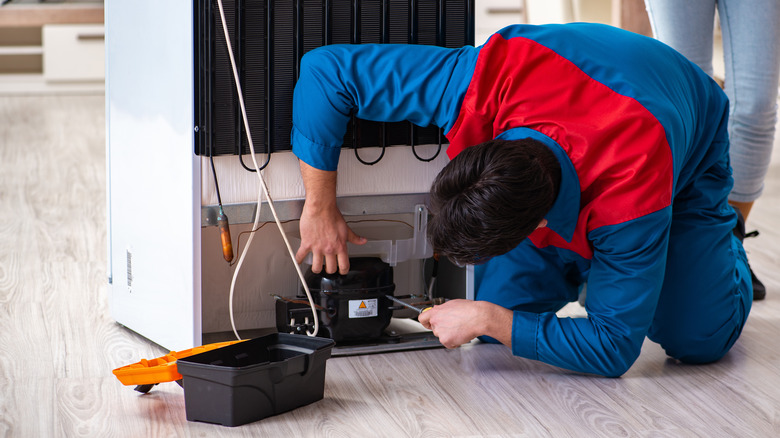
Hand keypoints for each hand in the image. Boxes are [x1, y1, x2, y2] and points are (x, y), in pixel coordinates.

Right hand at [295, 160, 365, 274]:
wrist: (321, 207)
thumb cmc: (332, 215)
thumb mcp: (346, 228)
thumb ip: (354, 237)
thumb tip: (362, 241)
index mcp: (340, 246)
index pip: (344, 265)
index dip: (343, 271)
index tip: (341, 271)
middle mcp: (329, 249)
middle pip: (330, 269)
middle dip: (330, 270)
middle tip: (328, 267)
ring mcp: (317, 248)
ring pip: (316, 267)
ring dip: (316, 269)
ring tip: (316, 266)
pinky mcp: (307, 243)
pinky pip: (301, 255)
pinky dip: (299, 260)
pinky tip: (299, 260)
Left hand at [418, 299, 512, 348]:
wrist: (478, 317)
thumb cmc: (469, 310)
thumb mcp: (452, 304)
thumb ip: (442, 309)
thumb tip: (439, 310)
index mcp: (436, 311)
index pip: (422, 318)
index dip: (425, 322)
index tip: (428, 324)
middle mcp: (436, 322)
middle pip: (435, 329)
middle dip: (443, 329)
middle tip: (454, 325)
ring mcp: (440, 332)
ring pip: (442, 337)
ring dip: (449, 335)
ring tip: (460, 328)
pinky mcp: (446, 340)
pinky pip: (448, 344)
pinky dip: (454, 342)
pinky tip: (461, 334)